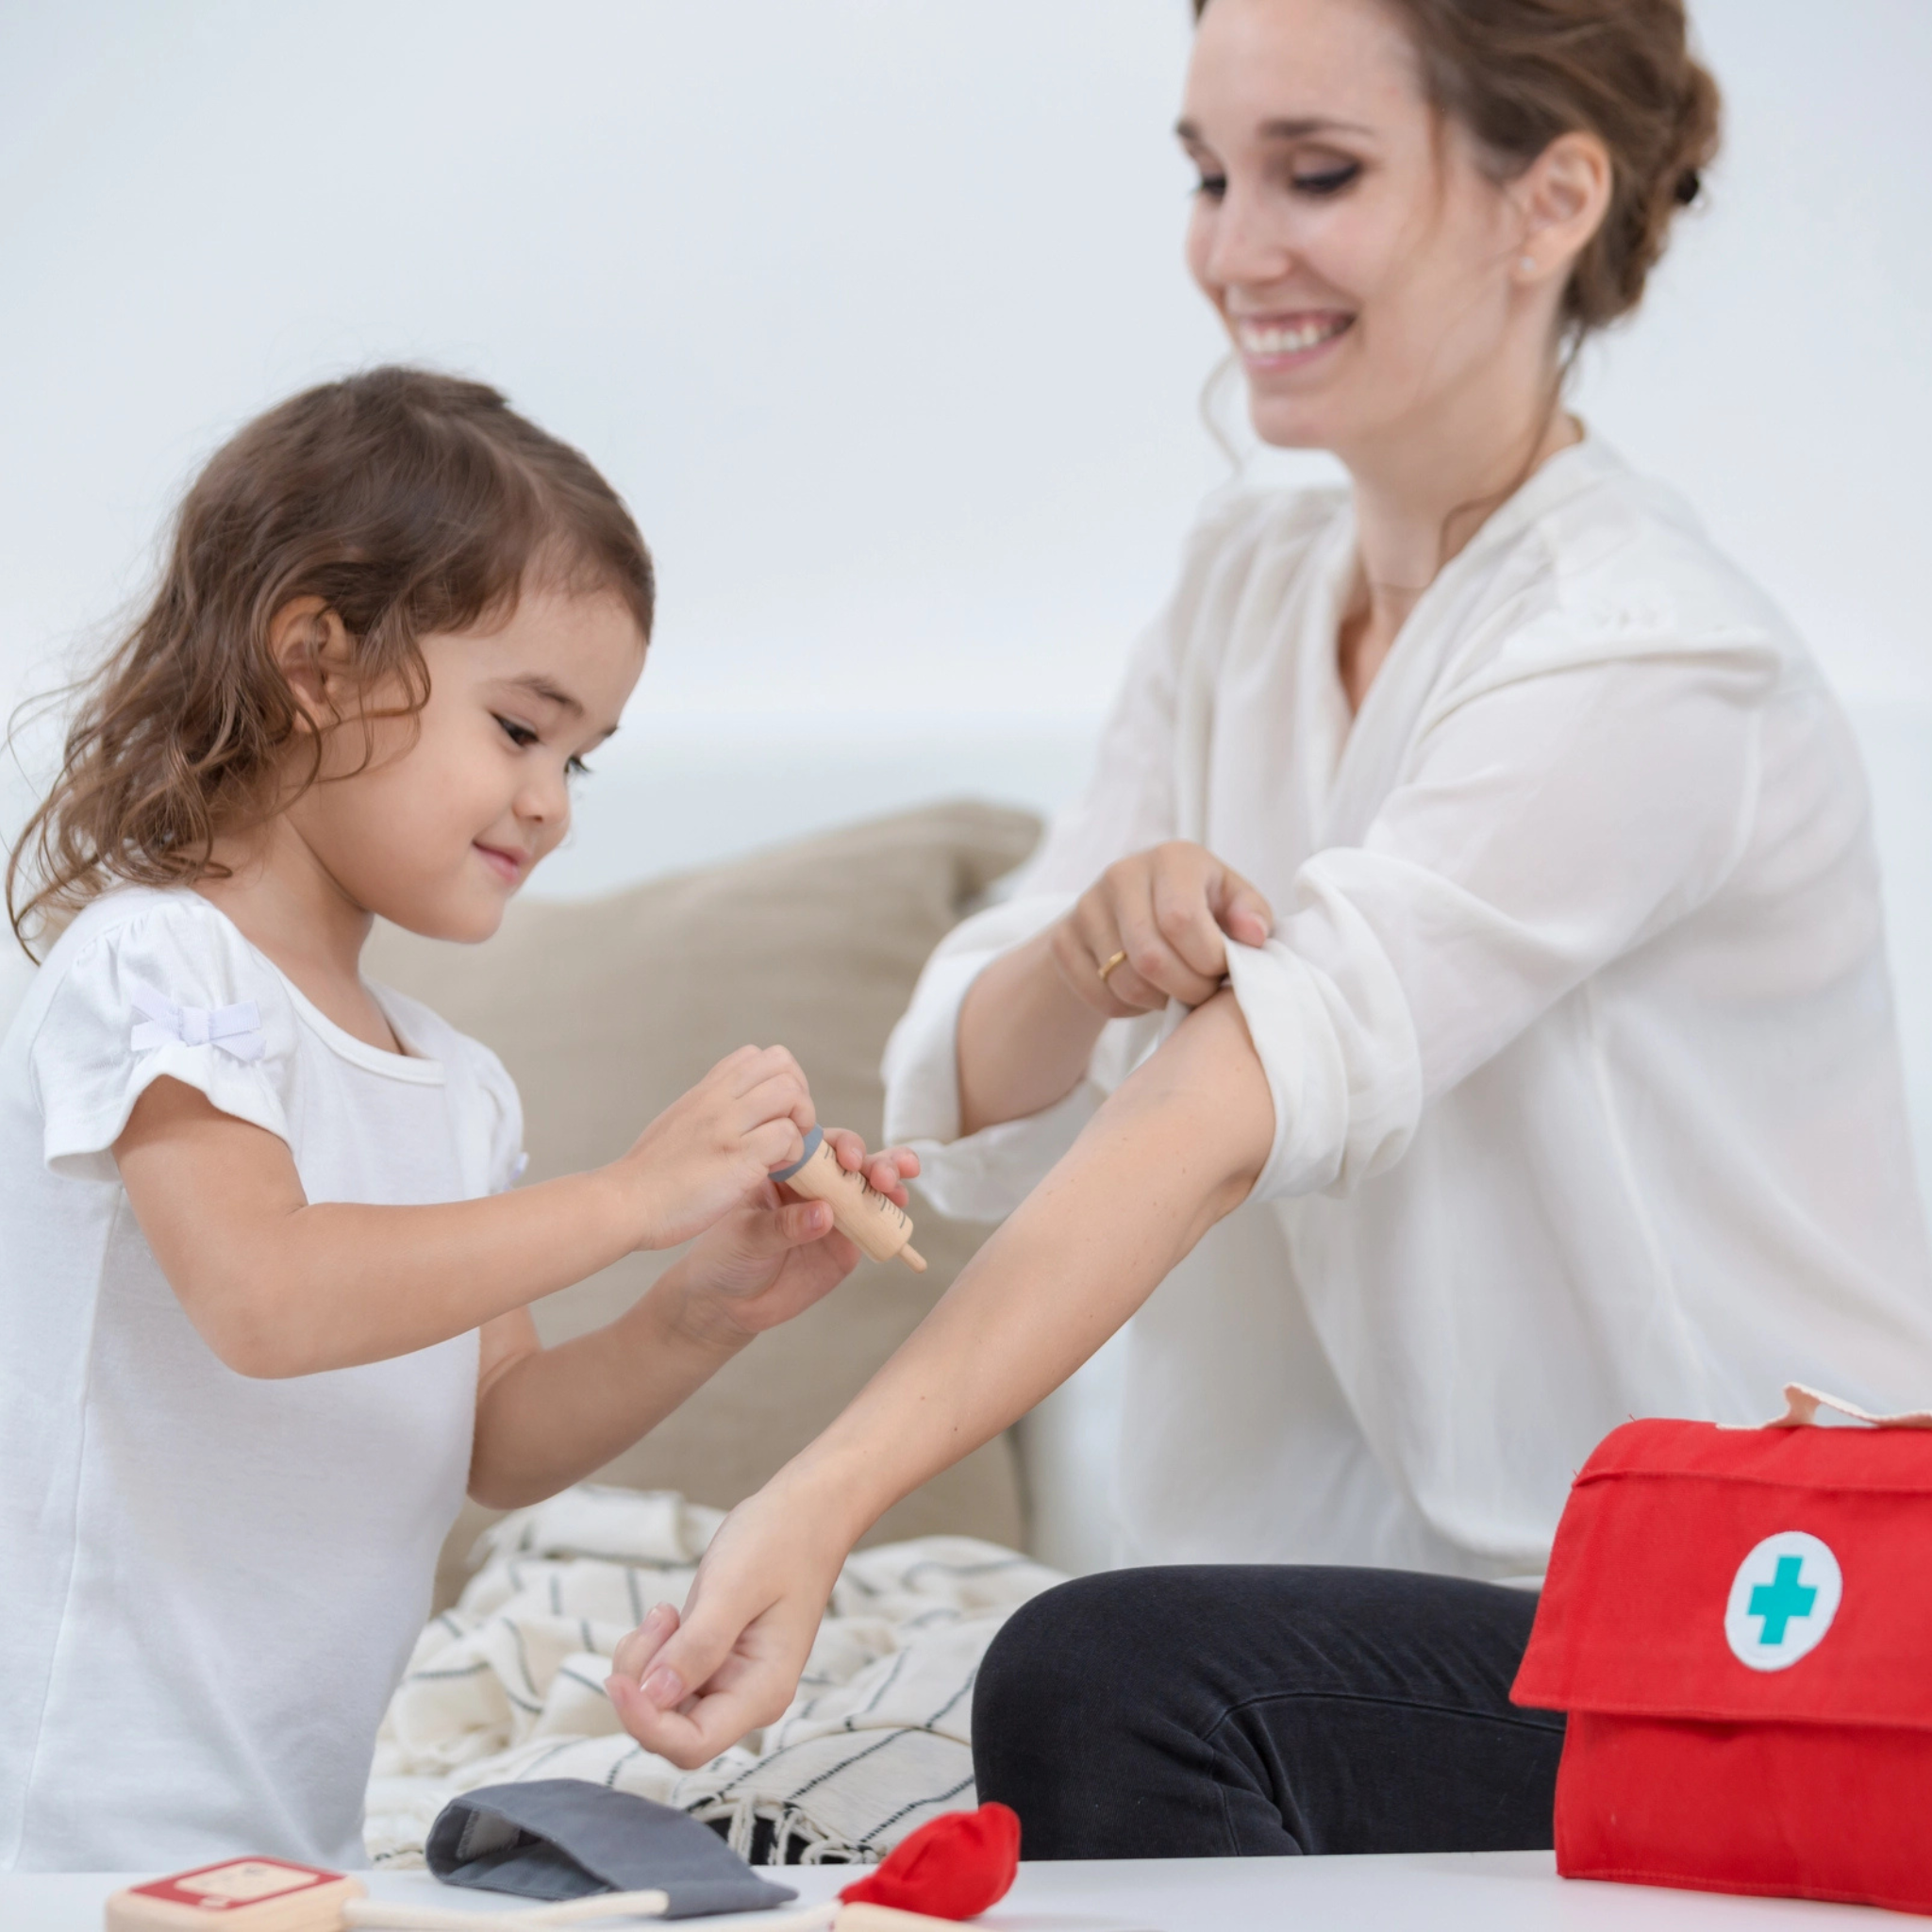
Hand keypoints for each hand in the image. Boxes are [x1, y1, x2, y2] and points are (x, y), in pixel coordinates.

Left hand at [605, 1475, 846, 1767]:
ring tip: (665, 1611)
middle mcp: (745, 1698)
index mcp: (762, 1691)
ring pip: (660, 1705)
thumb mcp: (733, 1587)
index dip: (646, 1724)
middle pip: (669, 1729)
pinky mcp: (711, 1662)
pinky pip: (664, 1679)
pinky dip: (649, 1653)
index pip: (692, 1744)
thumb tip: (653, 1699)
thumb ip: (697, 1646)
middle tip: (659, 1618)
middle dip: (642, 1685)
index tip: (617, 1681)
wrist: (806, 1512)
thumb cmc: (779, 1542)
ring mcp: (727, 1682)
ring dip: (643, 1664)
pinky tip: (667, 1616)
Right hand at [615, 1045, 815, 1249]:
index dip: (777, 1079)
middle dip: (798, 1095)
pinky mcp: (737, 1157)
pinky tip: (774, 1172)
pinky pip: (786, 1137)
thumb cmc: (651, 1174)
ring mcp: (727, 1126)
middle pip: (782, 1063)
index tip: (772, 1113)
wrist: (625, 1203)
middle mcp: (718, 1100)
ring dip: (800, 1123)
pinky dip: (792, 1155)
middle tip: (789, 1129)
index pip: (756, 1055)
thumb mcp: (677, 1122)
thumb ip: (705, 1108)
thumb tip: (727, 1102)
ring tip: (785, 1151)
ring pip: (790, 1093)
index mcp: (705, 1091)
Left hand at [673, 1131, 922, 1344]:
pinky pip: (874, 1222)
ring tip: (894, 1188)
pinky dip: (891, 1212)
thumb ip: (783, 1226)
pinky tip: (899, 1209)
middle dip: (872, 1160)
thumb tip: (825, 1214)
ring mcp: (833, 1209)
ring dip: (888, 1177)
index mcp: (782, 1167)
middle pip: (850, 1159)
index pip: (815, 1144)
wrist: (728, 1304)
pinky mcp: (847, 1240)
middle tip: (882, 1175)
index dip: (838, 1144)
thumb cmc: (724, 1258)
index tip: (848, 1158)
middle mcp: (812, 1182)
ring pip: (868, 1184)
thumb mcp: (745, 1237)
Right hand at [1050, 840, 1273, 1018]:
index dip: (1209, 960)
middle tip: (1202, 991)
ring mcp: (1085, 907)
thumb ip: (1252, 914)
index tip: (1223, 970)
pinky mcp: (1063, 940)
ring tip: (1177, 991)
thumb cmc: (1199, 905)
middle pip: (1151, 957)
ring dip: (1160, 1001)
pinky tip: (1146, 991)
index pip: (1182, 920)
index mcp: (1172, 858)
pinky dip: (1129, 1008)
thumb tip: (1253, 935)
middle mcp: (1122, 874)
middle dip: (1187, 989)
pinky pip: (1099, 994)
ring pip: (1125, 982)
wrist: (1131, 908)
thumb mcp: (1233, 900)